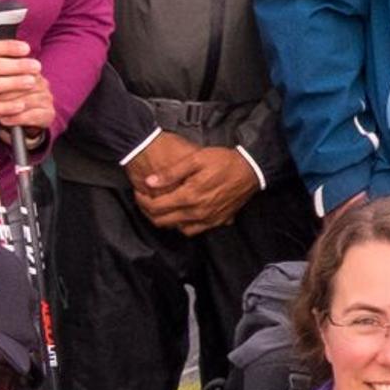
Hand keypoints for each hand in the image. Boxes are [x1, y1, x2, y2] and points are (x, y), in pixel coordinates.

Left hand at [130, 133, 258, 235]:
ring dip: (166, 221)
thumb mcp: (196, 159)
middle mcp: (197, 212)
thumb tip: (149, 181)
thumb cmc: (224, 161)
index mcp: (190, 196)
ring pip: (178, 229)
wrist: (251, 170)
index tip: (138, 193)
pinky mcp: (218, 221)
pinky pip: (195, 230)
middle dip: (149, 213)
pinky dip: (184, 225)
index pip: (156, 207)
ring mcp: (209, 219)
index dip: (142, 201)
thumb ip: (171, 172)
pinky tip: (182, 215)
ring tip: (161, 209)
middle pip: (164, 221)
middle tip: (145, 202)